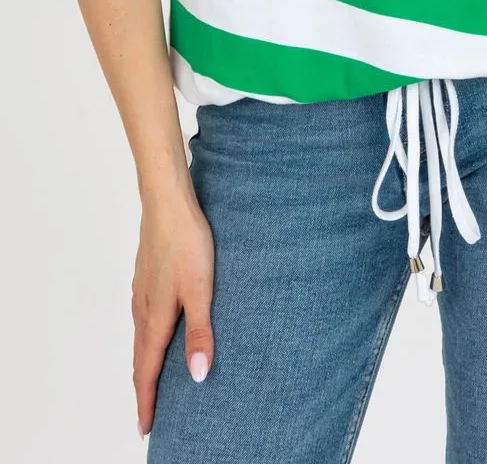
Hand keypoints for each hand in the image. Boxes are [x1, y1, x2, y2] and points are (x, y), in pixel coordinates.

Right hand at [132, 190, 215, 438]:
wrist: (168, 203)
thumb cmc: (186, 243)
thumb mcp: (201, 290)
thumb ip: (200, 333)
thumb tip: (199, 376)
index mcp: (155, 318)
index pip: (147, 371)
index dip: (146, 402)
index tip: (146, 428)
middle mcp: (143, 309)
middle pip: (140, 358)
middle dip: (144, 388)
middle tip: (148, 415)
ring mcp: (142, 292)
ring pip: (140, 338)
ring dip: (145, 363)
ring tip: (152, 380)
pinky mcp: (146, 277)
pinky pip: (143, 319)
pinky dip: (147, 339)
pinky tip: (157, 332)